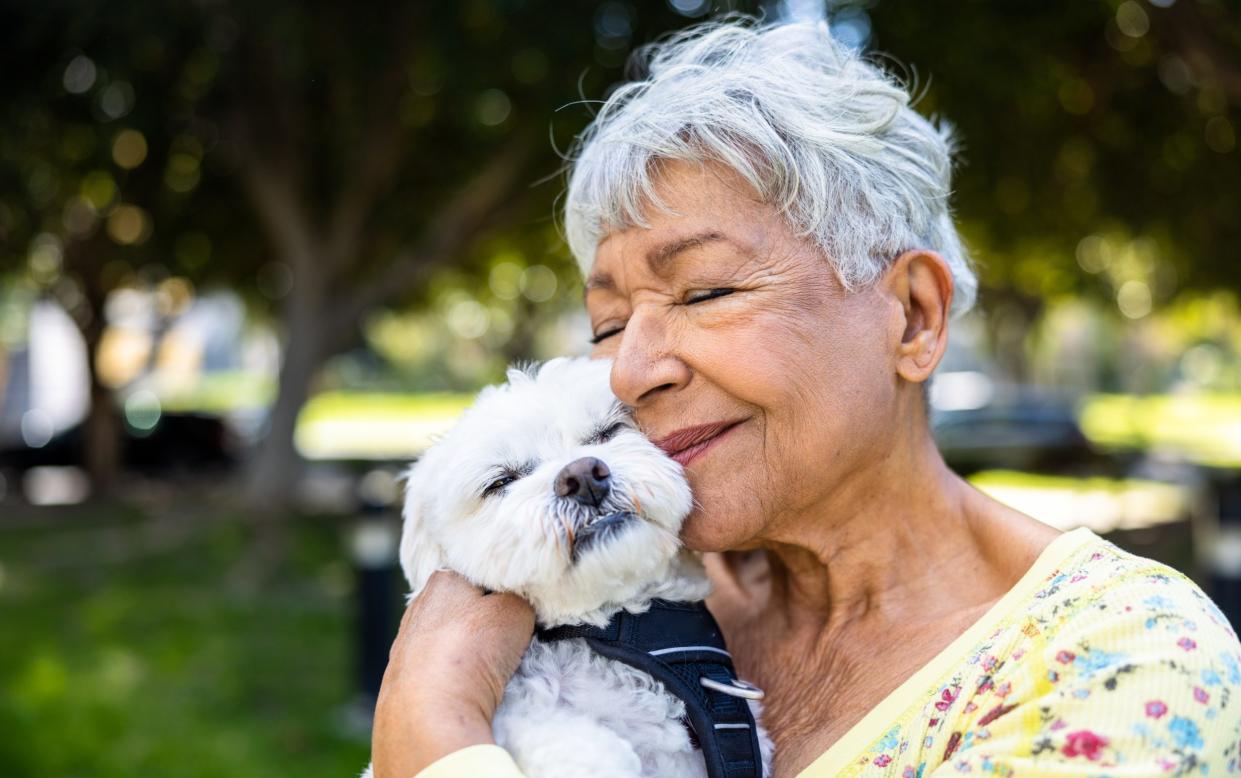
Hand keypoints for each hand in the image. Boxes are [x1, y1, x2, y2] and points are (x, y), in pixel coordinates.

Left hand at [371, 570, 534, 777]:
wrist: (427, 715)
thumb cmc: (470, 653)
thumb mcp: (515, 610)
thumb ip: (519, 599)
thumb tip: (516, 607)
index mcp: (443, 580)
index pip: (483, 575)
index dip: (505, 592)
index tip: (520, 612)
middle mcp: (418, 607)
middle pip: (466, 609)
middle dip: (485, 622)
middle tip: (507, 642)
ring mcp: (406, 645)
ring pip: (451, 641)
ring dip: (469, 652)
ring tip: (487, 671)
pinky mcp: (402, 680)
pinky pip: (439, 670)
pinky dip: (453, 677)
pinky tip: (463, 689)